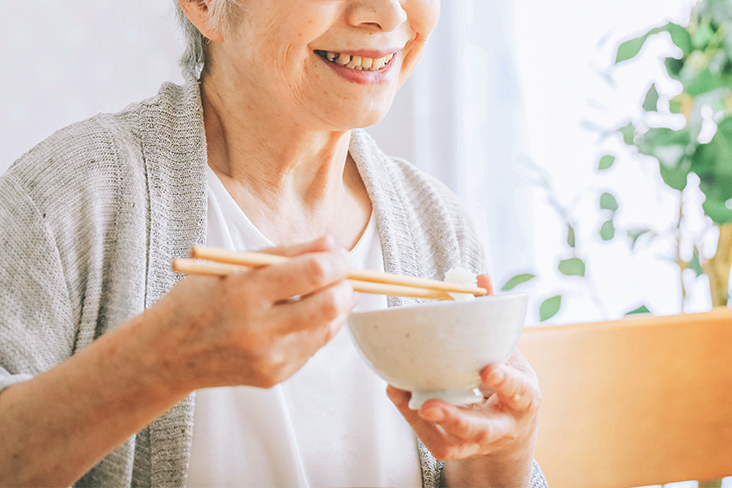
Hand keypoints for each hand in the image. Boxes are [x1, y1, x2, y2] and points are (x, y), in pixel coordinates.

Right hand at [146, 236, 357, 391]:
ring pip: (329, 328)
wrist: (166, 355)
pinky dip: (315, 328)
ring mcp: (269, 358)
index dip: (338, 262)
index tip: (340, 256)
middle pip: (331, 306)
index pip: (313, 273)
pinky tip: (298, 317)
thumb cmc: (199, 300)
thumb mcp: (234, 265)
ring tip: (320, 293)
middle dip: (347, 286)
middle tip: (341, 276)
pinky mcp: (274, 376)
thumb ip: (287, 253)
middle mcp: (259, 329)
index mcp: (246, 291)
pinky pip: (312, 347)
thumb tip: (332, 245)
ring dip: (335, 307)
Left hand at [386, 275, 540, 485]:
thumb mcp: (508, 352)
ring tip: (404, 398)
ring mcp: (478, 443)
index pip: (519, 392)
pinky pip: (434, 441)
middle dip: (454, 418)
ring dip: (424, 423)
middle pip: (481, 429)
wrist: (510, 427)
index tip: (489, 369)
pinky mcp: (457, 448)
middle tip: (429, 405)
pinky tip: (398, 394)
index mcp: (523, 398)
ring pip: (453, 443)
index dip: (506, 382)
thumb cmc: (507, 381)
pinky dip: (412, 420)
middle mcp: (502, 426)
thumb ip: (495, 318)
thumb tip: (480, 277)